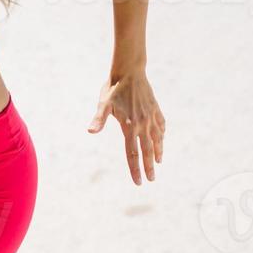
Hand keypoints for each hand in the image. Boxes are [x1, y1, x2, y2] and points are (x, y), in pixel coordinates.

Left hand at [87, 68, 164, 184]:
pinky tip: (161, 141)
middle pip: (147, 150)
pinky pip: (161, 126)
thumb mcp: (103, 103)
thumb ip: (99, 119)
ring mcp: (151, 117)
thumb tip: (90, 131)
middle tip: (151, 180)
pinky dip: (162, 136)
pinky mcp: (155, 110)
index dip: (135, 169)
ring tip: (158, 163)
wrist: (130, 71)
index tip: (139, 181)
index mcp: (130, 125)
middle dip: (148, 167)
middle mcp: (143, 124)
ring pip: (157, 139)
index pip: (132, 153)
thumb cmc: (113, 88)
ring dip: (158, 152)